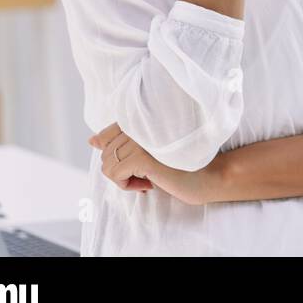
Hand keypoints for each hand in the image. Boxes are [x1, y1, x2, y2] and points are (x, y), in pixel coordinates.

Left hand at [89, 123, 215, 205]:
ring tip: (149, 178)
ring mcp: (142, 138)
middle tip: (149, 173)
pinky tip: (148, 184)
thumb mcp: (148, 150)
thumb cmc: (181, 162)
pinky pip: (114, 174)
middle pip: (106, 152)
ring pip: (107, 164)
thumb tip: (91, 139)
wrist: (210, 175)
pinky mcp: (143, 156)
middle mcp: (141, 123)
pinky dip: (127, 185)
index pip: (107, 134)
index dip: (117, 155)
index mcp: (143, 117)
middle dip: (123, 169)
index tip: (141, 163)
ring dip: (125, 178)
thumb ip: (121, 141)